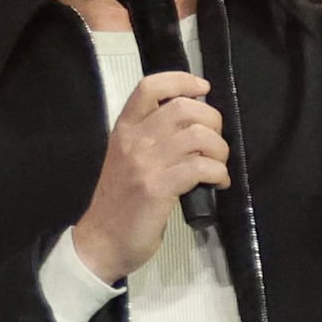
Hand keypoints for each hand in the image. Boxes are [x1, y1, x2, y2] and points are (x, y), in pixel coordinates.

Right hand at [72, 69, 225, 283]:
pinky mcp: (157, 188)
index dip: (182, 81)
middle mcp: (134, 140)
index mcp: (125, 129)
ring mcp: (145, 163)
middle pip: (184, 108)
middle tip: (215, 144)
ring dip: (219, 150)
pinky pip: (200, 168)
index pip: (150, 87)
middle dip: (212, 122)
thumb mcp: (127, 159)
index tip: (202, 88)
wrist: (102, 241)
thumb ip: (152, 139)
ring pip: (198, 136)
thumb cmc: (120, 202)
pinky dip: (218, 173)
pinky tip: (218, 183)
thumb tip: (194, 126)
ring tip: (218, 166)